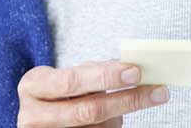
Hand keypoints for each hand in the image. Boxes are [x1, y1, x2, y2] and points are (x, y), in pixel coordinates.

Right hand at [16, 59, 168, 127]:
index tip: (137, 71)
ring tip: (130, 101)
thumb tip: (136, 69)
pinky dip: (114, 125)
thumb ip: (98, 71)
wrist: (43, 113)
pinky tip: (118, 116)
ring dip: (120, 115)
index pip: (71, 81)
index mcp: (33, 85)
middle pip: (88, 111)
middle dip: (127, 100)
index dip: (105, 77)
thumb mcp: (73, 73)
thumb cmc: (64, 88)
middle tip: (158, 91)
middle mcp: (31, 115)